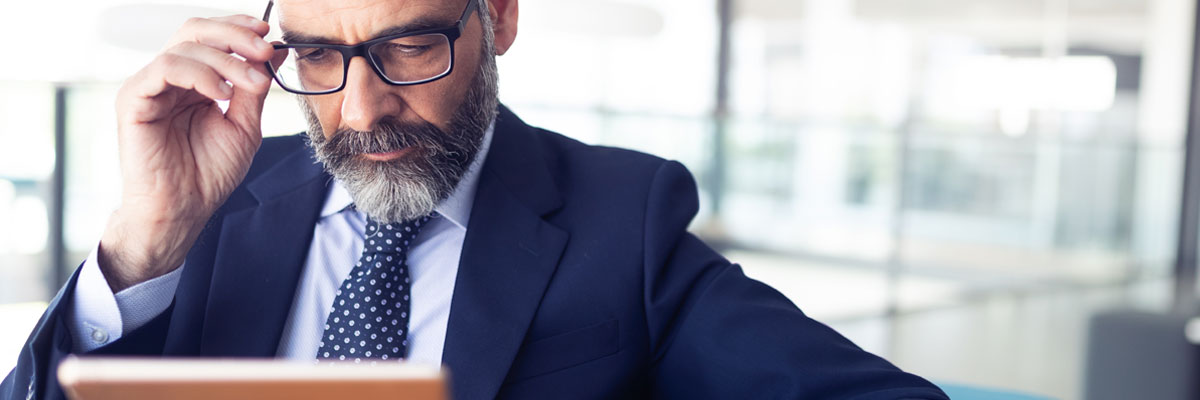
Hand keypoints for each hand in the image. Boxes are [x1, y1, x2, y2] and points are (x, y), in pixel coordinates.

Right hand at [100, 15, 276, 291]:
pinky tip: (222, 94)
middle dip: (235, 35)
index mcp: (194, 81)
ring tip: (252, 83)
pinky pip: (164, 68)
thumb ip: (254, 88)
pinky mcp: (134, 99)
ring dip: (227, 60)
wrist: (184, 210)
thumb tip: (275, 53)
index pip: (212, 37)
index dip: (240, 29)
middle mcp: (169, 78)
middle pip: (196, 31)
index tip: (271, 37)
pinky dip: (199, 73)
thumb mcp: (244, 125)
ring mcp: (150, 86)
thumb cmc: (208, 173)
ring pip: (185, 47)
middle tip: (264, 50)